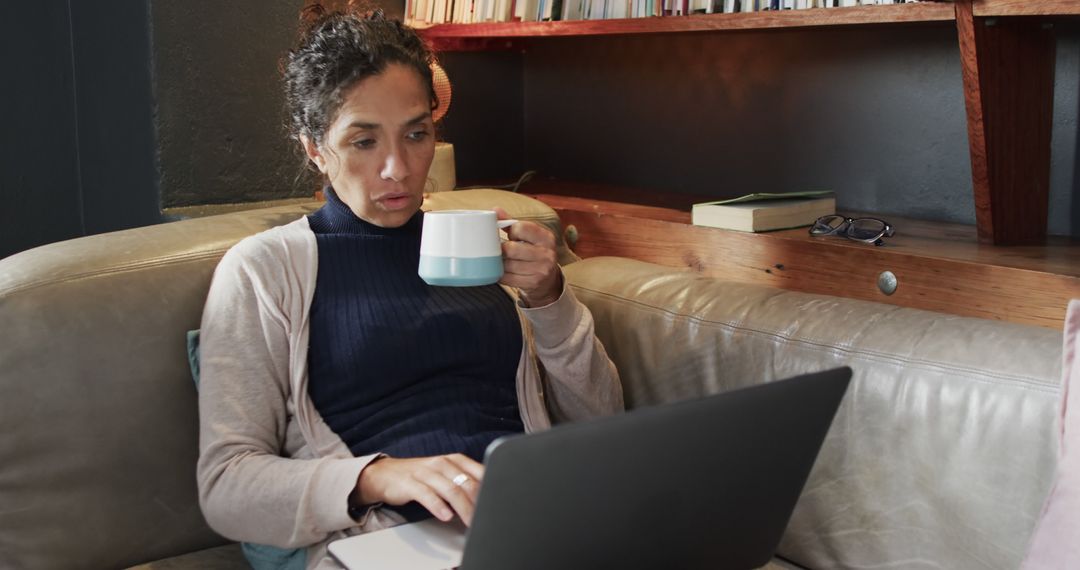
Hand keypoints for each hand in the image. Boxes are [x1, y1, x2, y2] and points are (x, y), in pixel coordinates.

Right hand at [356, 454, 484, 525]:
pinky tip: (446, 516)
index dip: (490, 489)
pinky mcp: (410, 483)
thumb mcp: (445, 474)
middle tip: (485, 519)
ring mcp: (426, 472)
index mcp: (454, 460)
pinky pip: (427, 495)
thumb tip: (487, 498)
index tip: (497, 504)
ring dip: (463, 509)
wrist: (385, 474)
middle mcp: (442, 464)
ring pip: (450, 490)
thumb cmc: (420, 476)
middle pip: (467, 484)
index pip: (478, 472)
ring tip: (471, 522)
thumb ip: (464, 482)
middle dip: (479, 504)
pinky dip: (438, 506)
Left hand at [494, 207, 561, 306]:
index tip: (512, 236)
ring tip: (502, 260)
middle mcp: (546, 253)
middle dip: (503, 249)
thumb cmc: (535, 253)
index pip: (521, 228)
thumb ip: (512, 223)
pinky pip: (507, 278)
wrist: (548, 280)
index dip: (512, 231)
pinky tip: (501, 271)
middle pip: (512, 248)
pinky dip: (500, 274)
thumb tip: (495, 210)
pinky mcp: (533, 283)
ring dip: (500, 263)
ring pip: (508, 264)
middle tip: (503, 249)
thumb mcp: (530, 236)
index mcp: (546, 237)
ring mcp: (541, 270)